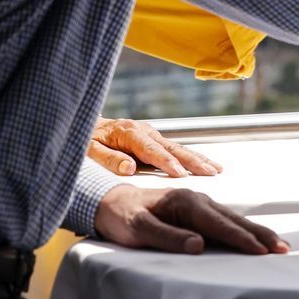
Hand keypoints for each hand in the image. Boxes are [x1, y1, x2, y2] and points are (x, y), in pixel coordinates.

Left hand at [88, 117, 221, 177]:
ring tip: (216, 169)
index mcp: (128, 133)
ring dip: (198, 158)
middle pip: (172, 147)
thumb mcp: (88, 151)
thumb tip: (129, 168)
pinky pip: (174, 149)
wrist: (83, 124)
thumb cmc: (83, 140)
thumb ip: (108, 159)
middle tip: (211, 172)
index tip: (181, 174)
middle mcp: (144, 131)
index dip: (167, 162)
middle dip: (193, 160)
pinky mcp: (153, 139)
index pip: (151, 150)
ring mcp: (150, 134)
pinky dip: (191, 156)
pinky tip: (205, 163)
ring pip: (178, 147)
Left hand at [93, 184, 288, 254]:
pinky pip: (226, 221)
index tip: (261, 252)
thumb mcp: (139, 230)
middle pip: (235, 220)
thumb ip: (168, 237)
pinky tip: (254, 238)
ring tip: (278, 245)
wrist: (111, 203)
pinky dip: (244, 230)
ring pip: (234, 220)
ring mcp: (200, 205)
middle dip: (260, 235)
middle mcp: (198, 200)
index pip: (219, 224)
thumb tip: (199, 246)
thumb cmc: (123, 218)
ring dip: (256, 233)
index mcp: (186, 202)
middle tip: (284, 249)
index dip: (242, 239)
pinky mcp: (198, 213)